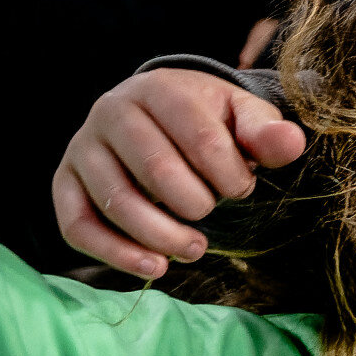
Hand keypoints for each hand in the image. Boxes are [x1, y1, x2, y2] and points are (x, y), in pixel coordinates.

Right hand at [53, 69, 306, 278]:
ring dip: (161, 235)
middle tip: (215, 213)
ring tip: (195, 249)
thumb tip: (291, 143)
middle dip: (197, 203)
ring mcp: (82, 147)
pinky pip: (78, 225)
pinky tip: (155, 266)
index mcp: (159, 89)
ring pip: (117, 201)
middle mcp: (111, 112)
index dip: (230, 175)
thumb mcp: (241, 116)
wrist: (157, 111)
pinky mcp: (65, 183)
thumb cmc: (206, 119)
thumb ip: (265, 132)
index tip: (243, 188)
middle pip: (156, 170)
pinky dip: (115, 254)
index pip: (199, 138)